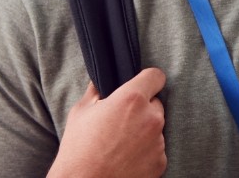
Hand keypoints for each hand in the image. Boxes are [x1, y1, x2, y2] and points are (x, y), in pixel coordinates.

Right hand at [48, 68, 166, 177]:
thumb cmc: (78, 150)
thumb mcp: (81, 112)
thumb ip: (97, 91)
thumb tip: (102, 80)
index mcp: (132, 98)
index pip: (156, 76)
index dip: (148, 79)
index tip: (142, 85)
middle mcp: (150, 117)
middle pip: (155, 103)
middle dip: (143, 109)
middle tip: (122, 121)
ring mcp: (158, 141)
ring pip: (156, 127)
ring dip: (144, 131)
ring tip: (121, 144)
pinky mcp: (160, 162)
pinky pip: (157, 149)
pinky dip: (146, 151)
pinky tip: (127, 158)